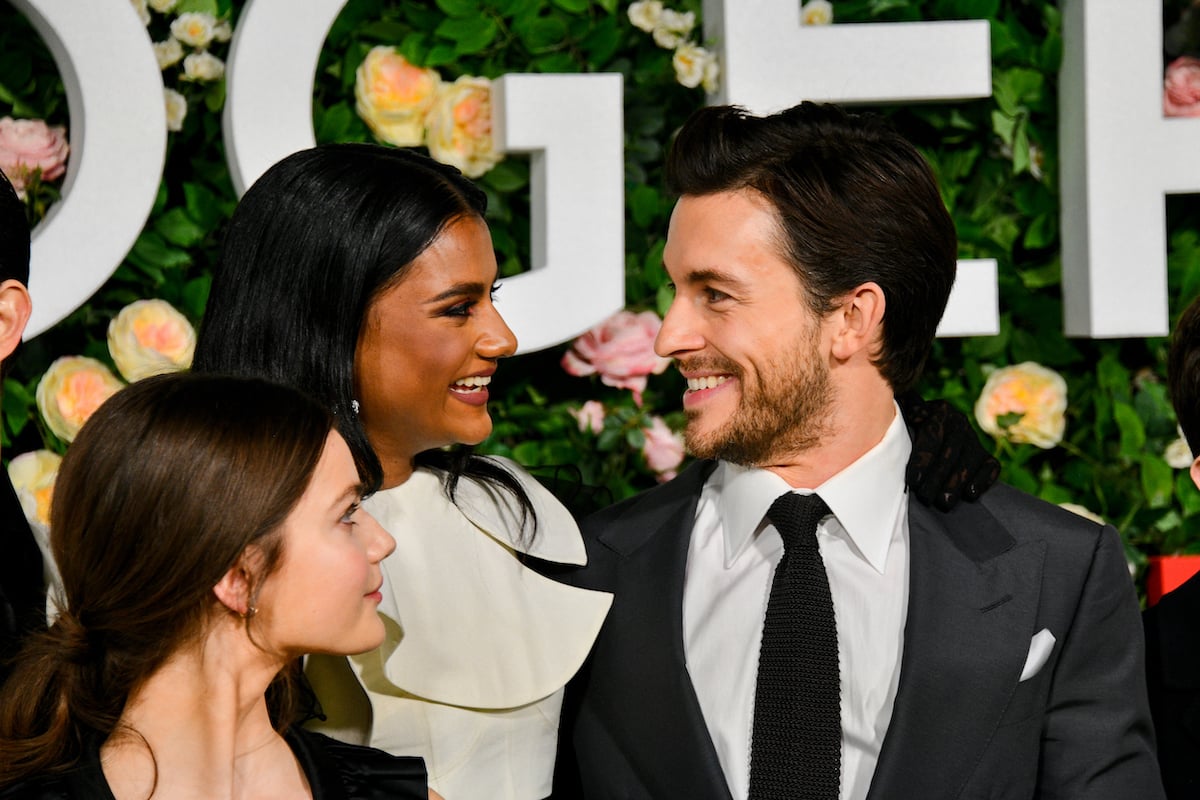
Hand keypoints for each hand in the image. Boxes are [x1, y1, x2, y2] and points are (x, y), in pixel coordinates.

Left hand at [898, 391, 1000, 510]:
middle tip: (925, 497)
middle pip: (950, 452)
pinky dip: (982, 480)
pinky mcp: (987, 456)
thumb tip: (893, 407)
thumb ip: (898, 413)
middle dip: (937, 477)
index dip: (923, 459)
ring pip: (969, 461)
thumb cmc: (905, 430)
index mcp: (938, 411)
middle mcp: (959, 422)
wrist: (928, 435)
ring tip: (944, 502)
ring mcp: (974, 439)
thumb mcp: (900, 416)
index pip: (932, 435)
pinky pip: (990, 467)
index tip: (913, 480)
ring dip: (956, 483)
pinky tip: (970, 494)